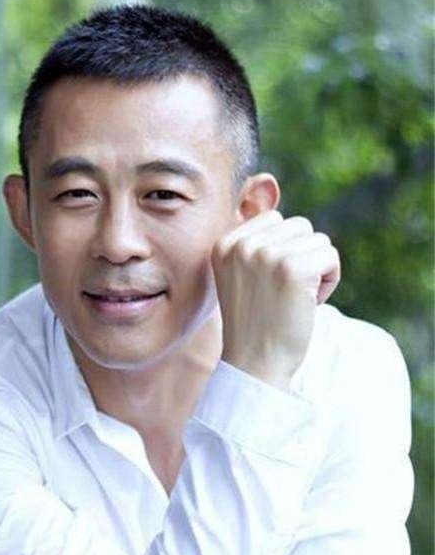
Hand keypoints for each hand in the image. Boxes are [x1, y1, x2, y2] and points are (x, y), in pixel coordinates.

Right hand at [211, 210, 340, 388]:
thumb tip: (266, 189)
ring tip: (294, 301)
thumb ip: (254, 242)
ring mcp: (266, 255)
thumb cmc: (255, 324)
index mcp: (224, 244)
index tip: (268, 287)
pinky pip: (331, 257)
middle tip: (283, 297)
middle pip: (300, 227)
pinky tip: (308, 304)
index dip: (284, 253)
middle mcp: (242, 245)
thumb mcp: (242, 276)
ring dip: (317, 271)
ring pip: (318, 241)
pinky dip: (329, 282)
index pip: (275, 220)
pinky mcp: (292, 269)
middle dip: (303, 260)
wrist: (254, 365)